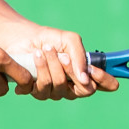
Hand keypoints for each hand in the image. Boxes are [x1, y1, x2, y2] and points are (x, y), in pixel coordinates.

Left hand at [0, 21, 119, 100]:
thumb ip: (81, 57)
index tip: (95, 71)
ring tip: (45, 49)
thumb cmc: (48, 38)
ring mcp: (54, 91)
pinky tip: (35, 56)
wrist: (22, 37)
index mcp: (86, 74)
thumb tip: (85, 78)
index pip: (106, 85)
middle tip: (63, 55)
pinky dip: (39, 68)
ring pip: (59, 87)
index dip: (105, 81)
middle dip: (71, 71)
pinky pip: (41, 88)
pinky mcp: (36, 91)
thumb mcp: (69, 40)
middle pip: (84, 90)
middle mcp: (72, 86)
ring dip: (52, 65)